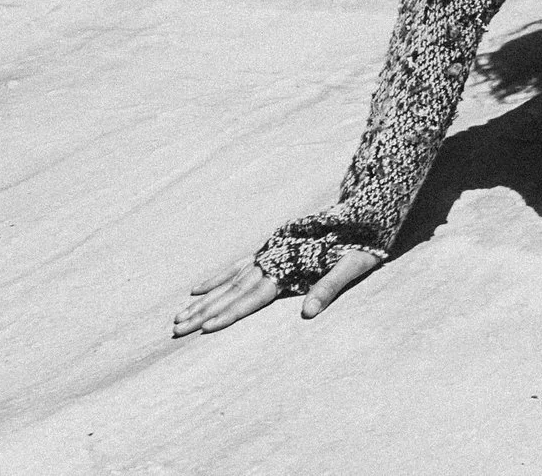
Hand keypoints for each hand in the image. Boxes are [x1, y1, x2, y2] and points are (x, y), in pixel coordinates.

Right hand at [171, 249, 380, 335]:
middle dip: (204, 311)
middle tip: (176, 329)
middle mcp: (273, 259)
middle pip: (232, 290)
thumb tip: (307, 314)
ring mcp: (269, 253)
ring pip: (229, 281)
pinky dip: (218, 278)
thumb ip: (329, 288)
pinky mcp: (272, 249)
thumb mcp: (353, 266)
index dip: (229, 313)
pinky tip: (198, 288)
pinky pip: (237, 266)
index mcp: (289, 266)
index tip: (205, 328)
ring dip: (204, 300)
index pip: (253, 296)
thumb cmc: (362, 243)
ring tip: (178, 316)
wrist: (365, 212)